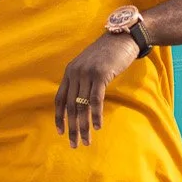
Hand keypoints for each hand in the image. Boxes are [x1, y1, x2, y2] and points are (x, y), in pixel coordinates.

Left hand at [54, 32, 140, 147]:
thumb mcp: (89, 66)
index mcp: (70, 72)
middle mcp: (75, 73)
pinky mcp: (100, 75)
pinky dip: (96, 115)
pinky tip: (97, 126)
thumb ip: (81, 80)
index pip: (59, 99)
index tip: (60, 132)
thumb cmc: (107, 54)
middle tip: (74, 144)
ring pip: (82, 106)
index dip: (59, 117)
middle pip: (70, 106)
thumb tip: (80, 102)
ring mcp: (87, 73)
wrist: (122, 38)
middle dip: (72, 128)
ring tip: (86, 140)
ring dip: (84, 126)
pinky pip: (96, 100)